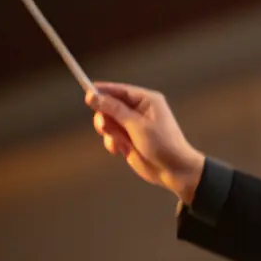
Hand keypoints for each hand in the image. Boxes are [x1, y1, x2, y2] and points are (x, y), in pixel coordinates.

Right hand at [85, 82, 204, 203]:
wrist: (174, 171)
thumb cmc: (162, 144)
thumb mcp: (137, 125)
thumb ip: (114, 110)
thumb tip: (93, 96)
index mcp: (146, 100)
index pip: (119, 90)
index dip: (102, 92)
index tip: (87, 95)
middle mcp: (139, 110)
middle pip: (110, 105)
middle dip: (105, 117)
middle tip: (105, 127)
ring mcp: (133, 126)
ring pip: (108, 122)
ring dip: (109, 132)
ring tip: (119, 142)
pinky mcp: (128, 140)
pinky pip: (111, 136)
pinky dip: (112, 143)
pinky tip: (119, 150)